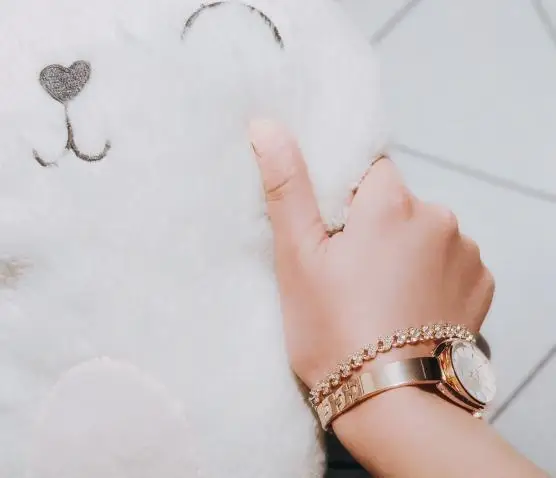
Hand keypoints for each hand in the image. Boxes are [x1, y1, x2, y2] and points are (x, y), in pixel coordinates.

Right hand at [249, 119, 493, 388]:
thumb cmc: (334, 330)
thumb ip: (287, 186)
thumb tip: (266, 127)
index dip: (349, 201)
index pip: (370, 171)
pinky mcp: (481, 283)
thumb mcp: (298, 257)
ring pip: (425, 232)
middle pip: (399, 203)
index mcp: (391, 203)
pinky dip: (433, 274)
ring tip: (381, 296)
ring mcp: (466, 251)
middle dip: (377, 226)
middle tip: (350, 272)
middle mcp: (439, 217)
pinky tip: (412, 307)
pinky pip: (451, 261)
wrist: (391, 402)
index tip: (335, 233)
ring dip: (407, 250)